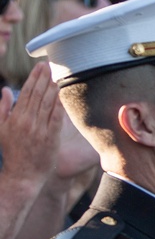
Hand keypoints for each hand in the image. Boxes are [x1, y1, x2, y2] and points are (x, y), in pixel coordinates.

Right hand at [0, 62, 62, 186]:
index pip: (27, 92)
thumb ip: (3, 107)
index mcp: (16, 117)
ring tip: (58, 75)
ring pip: (48, 104)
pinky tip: (64, 95)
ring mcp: (40, 129)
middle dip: (44, 78)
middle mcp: (28, 121)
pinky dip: (60, 105)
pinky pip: (57, 118)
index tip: (40, 66)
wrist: (23, 174)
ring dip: (53, 88)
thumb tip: (6, 89)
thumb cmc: (12, 151)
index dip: (34, 77)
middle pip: (38, 94)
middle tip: (50, 64)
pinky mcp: (51, 138)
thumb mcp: (1, 128)